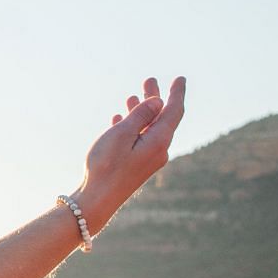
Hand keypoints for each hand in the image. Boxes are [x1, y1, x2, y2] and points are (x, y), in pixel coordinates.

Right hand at [75, 75, 187, 226]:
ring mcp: (148, 159)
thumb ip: (140, 116)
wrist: (98, 199)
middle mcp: (158, 150)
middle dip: (156, 99)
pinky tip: (120, 119)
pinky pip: (139, 139)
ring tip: (132, 97)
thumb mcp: (121, 135)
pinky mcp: (137, 165)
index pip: (173, 111)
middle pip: (161, 119)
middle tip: (149, 80)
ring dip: (142, 112)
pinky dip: (132, 126)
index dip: (176, 93)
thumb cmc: (106, 166)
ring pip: (148, 129)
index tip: (180, 78)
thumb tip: (157, 102)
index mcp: (158, 141)